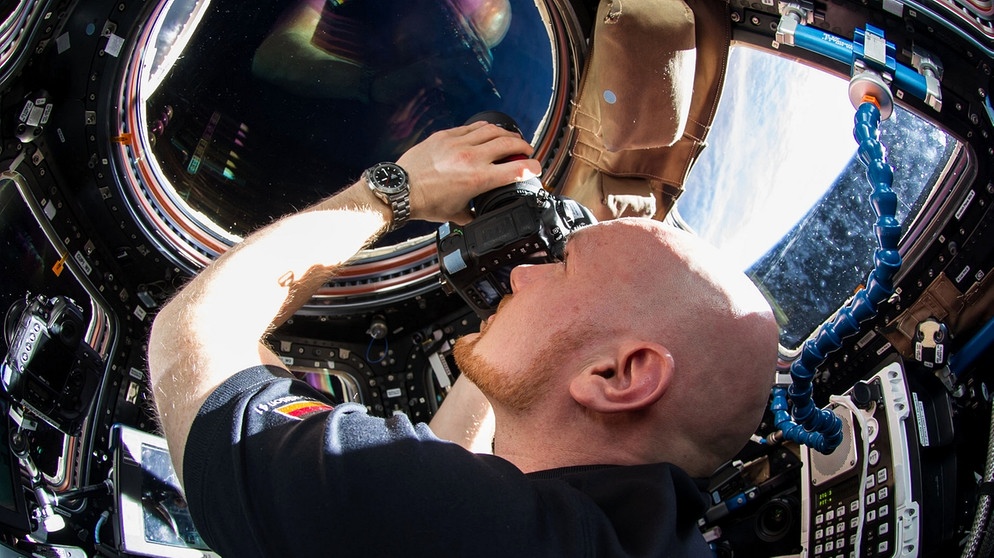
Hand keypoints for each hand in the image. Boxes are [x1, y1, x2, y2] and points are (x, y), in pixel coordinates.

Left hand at [398, 121, 541, 223]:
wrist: (401, 190)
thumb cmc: (426, 203)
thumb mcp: (457, 215)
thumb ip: (474, 215)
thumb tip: (481, 218)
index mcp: (479, 179)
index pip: (517, 168)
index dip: (533, 167)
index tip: (537, 168)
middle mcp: (472, 158)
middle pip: (509, 143)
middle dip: (523, 146)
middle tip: (527, 150)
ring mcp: (458, 143)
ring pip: (492, 130)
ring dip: (507, 134)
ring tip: (511, 139)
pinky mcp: (445, 135)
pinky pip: (472, 127)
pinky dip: (485, 129)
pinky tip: (488, 132)